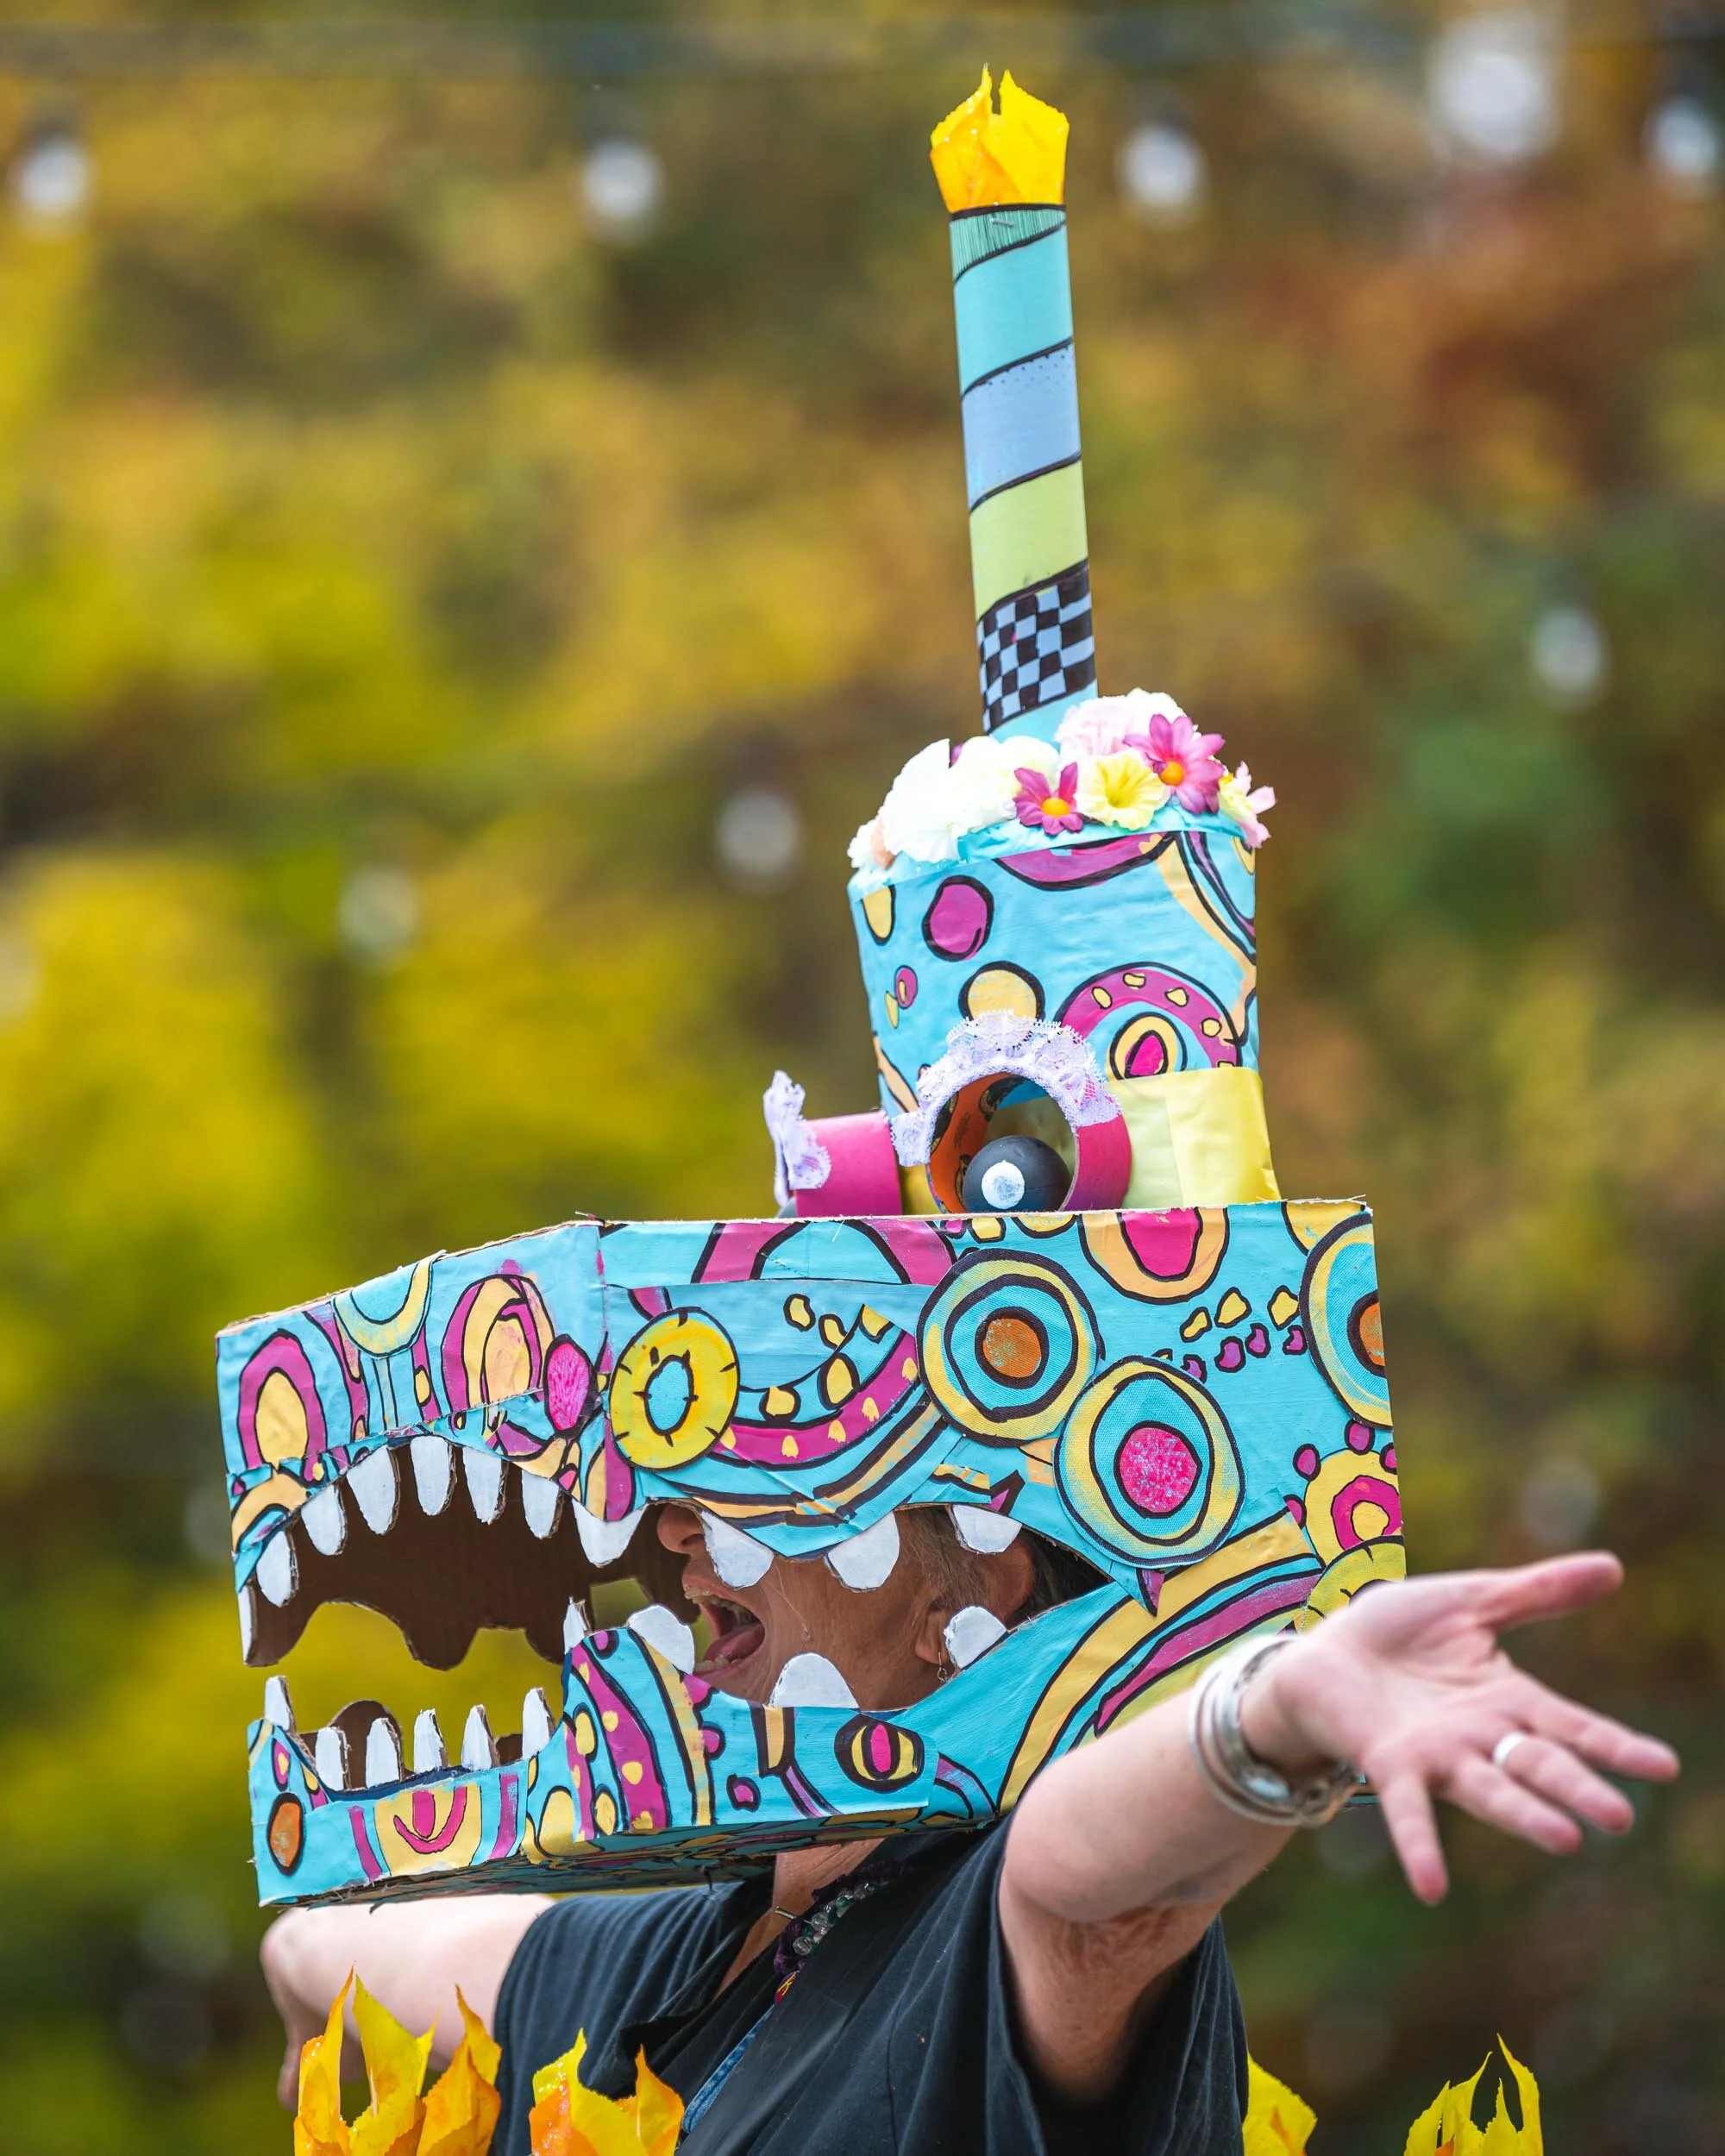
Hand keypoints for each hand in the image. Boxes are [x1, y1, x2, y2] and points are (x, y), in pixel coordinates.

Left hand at [1239, 1553, 1678, 1902]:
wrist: (1321, 1651)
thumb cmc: (1397, 1629)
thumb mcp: (1472, 1600)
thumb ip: (1537, 1592)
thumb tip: (1614, 1566)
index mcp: (1506, 1699)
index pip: (1571, 1726)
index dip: (1614, 1745)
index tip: (1664, 1766)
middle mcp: (1479, 1738)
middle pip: (1538, 1764)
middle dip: (1577, 1788)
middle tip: (1619, 1817)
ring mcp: (1436, 1755)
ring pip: (1487, 1790)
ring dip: (1523, 1815)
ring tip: (1565, 1840)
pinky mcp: (1387, 1762)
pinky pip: (1407, 1809)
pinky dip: (1420, 1846)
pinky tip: (1432, 1887)